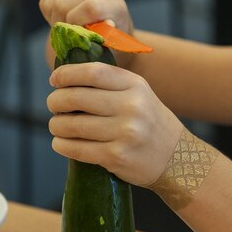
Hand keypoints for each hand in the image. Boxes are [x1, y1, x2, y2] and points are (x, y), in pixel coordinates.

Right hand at [39, 0, 133, 35]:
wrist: (109, 22)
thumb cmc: (109, 38)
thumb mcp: (108, 45)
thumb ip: (105, 37)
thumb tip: (107, 24)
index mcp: (114, 2)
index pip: (89, 8)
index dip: (76, 23)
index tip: (77, 35)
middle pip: (62, 6)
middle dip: (61, 25)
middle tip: (70, 34)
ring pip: (52, 3)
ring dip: (55, 20)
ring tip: (69, 25)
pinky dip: (50, 13)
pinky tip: (65, 15)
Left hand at [47, 62, 182, 185]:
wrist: (176, 159)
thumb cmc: (150, 123)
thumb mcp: (140, 94)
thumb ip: (110, 84)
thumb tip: (66, 78)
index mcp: (135, 86)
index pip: (93, 72)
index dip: (66, 74)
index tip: (55, 80)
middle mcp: (131, 106)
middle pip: (76, 97)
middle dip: (55, 101)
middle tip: (54, 106)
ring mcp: (124, 133)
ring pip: (71, 125)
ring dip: (56, 125)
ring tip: (58, 126)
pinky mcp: (116, 156)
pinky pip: (76, 149)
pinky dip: (62, 145)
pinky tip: (62, 143)